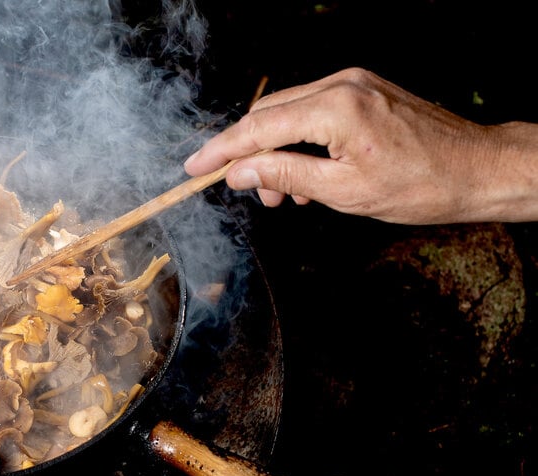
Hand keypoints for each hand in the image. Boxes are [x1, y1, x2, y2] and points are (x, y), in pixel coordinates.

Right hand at [184, 67, 537, 223]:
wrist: (478, 170)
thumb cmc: (420, 185)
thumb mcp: (343, 192)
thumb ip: (283, 175)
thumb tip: (239, 173)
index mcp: (335, 108)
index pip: (259, 127)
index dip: (222, 151)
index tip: (194, 168)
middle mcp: (342, 85)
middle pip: (268, 113)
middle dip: (248, 154)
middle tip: (244, 192)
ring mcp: (354, 83)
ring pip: (289, 112)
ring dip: (274, 150)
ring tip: (281, 195)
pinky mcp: (364, 90)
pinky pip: (313, 111)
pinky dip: (298, 140)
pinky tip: (304, 175)